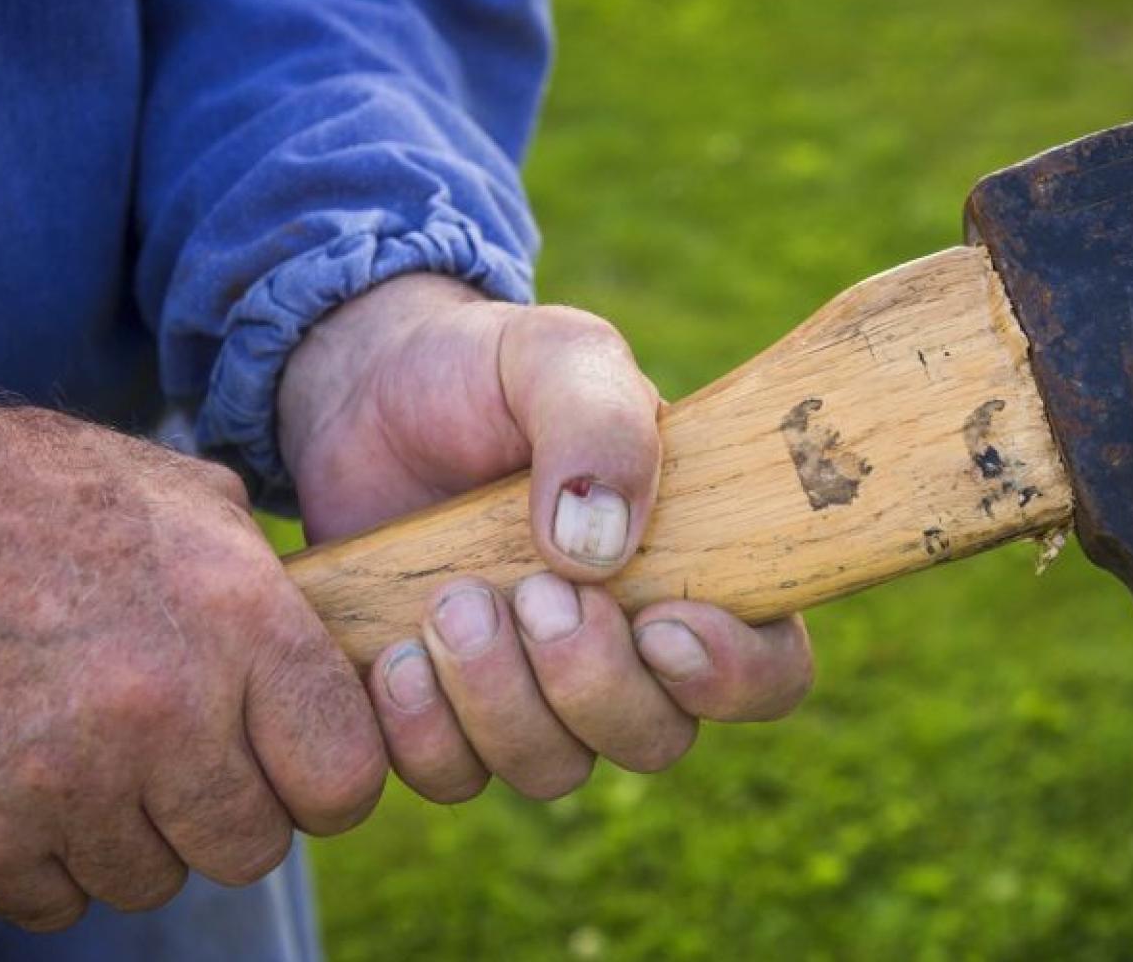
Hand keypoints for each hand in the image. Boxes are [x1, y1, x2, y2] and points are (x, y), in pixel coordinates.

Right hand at [0, 332, 385, 929]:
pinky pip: (55, 902)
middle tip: (183, 763)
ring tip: (94, 757)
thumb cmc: (47, 494)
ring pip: (153, 881)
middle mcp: (166, 710)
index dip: (324, 780)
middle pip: (253, 850)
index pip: (346, 779)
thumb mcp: (193, 502)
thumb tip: (335, 661)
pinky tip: (30, 785)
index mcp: (241, 624)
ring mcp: (68, 780)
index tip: (291, 765)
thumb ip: (274, 593)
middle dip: (228, 814)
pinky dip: (47, 862)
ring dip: (133, 837)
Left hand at [278, 275, 812, 800]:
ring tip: (448, 603)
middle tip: (530, 593)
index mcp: (692, 567)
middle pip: (656, 739)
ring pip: (552, 770)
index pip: (768, 670)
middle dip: (591, 682)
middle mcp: (625, 648)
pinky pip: (451, 777)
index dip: (732, 677)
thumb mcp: (556, 356)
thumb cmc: (486, 371)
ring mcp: (533, 691)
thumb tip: (601, 546)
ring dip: (500, 703)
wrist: (363, 388)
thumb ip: (599, 421)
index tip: (662, 624)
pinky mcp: (443, 712)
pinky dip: (422, 731)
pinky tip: (395, 655)